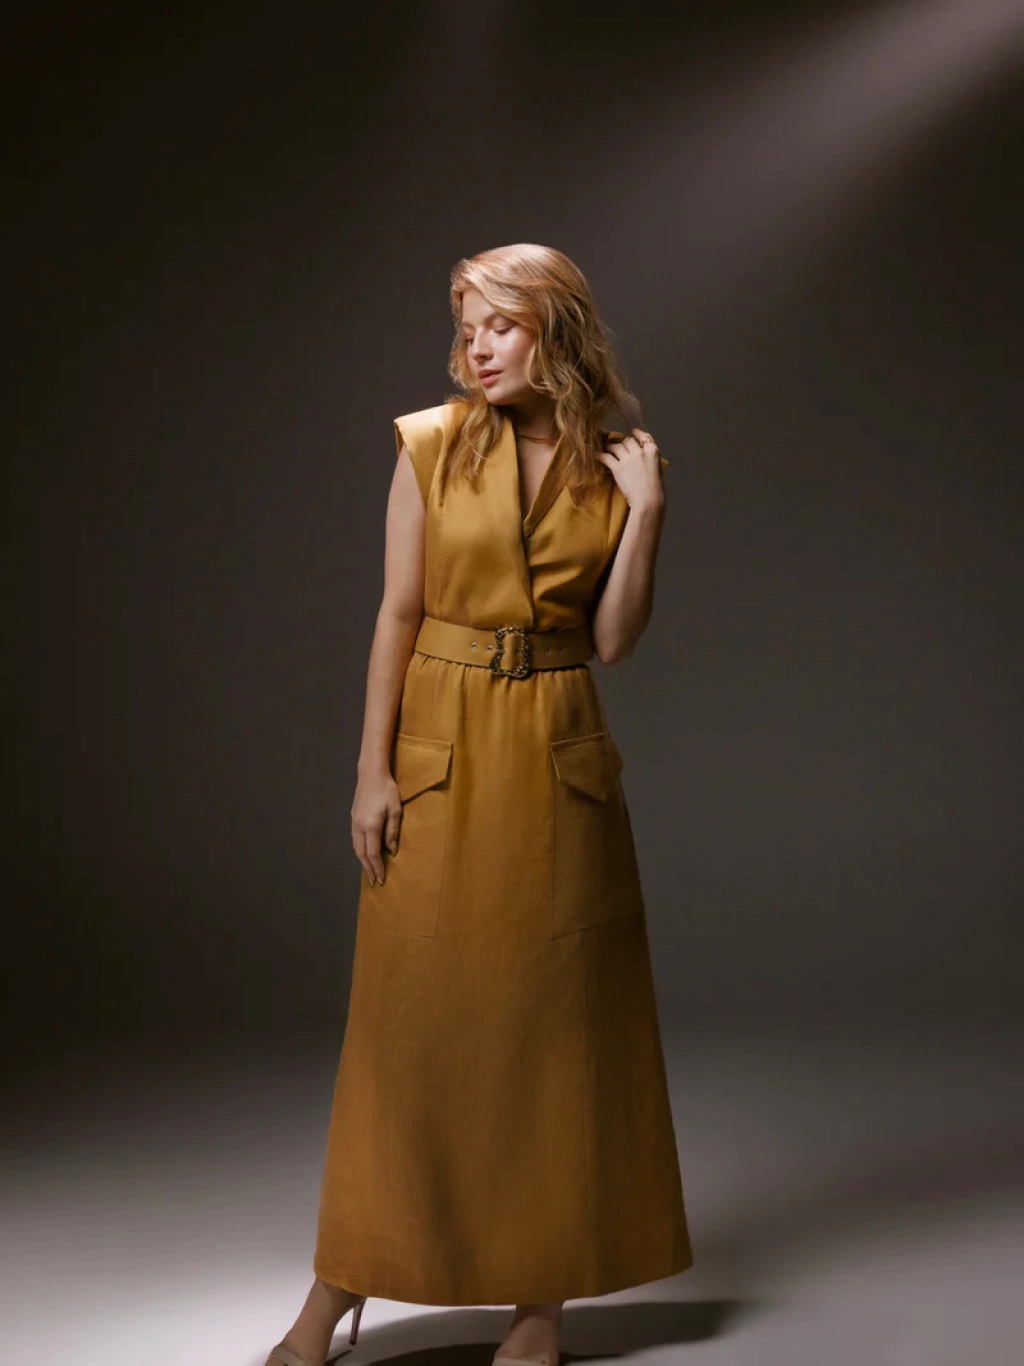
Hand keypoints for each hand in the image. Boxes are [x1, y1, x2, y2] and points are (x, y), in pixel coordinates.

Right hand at [351, 768, 402, 884]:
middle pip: (361, 854)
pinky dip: (360, 850)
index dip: (377, 867)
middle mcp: (359, 827)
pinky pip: (355, 840)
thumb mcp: (395, 810)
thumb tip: (391, 851)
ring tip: (370, 870)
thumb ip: (392, 831)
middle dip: (368, 868)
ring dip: (363, 861)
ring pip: (356, 847)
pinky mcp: (353, 818)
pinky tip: (365, 853)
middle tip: (374, 881)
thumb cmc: (387, 790)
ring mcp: (354, 822)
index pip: (372, 853)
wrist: (371, 774)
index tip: (381, 879)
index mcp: (371, 826)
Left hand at [596, 428, 666, 512]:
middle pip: (628, 440)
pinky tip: (596, 454)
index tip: (633, 432)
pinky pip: (606, 457)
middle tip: (619, 445)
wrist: (648, 500)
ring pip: (616, 446)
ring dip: (611, 447)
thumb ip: (650, 460)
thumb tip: (644, 459)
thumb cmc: (657, 489)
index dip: (637, 433)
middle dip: (623, 442)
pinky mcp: (617, 468)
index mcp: (652, 451)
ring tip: (607, 449)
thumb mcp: (658, 469)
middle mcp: (639, 451)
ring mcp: (627, 459)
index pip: (644, 437)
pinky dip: (600, 455)